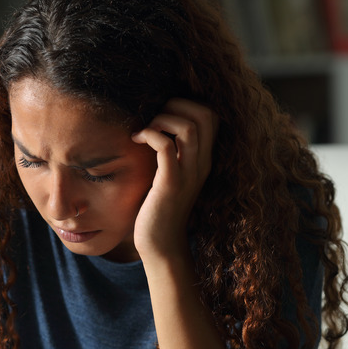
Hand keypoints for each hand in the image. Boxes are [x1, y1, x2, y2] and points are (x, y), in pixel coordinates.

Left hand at [130, 98, 217, 262]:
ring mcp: (188, 174)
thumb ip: (170, 152)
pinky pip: (166, 147)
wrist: (160, 244)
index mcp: (203, 159)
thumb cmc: (158, 207)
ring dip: (162, 118)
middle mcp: (201, 163)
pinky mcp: (170, 184)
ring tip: (144, 129)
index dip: (187, 104)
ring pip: (189, 127)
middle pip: (205, 114)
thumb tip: (152, 125)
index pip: (211, 115)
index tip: (162, 114)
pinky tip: (136, 140)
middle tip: (153, 118)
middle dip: (176, 105)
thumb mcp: (168, 174)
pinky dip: (150, 134)